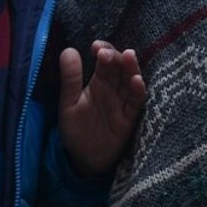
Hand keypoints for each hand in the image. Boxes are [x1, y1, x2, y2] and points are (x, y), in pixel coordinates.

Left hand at [58, 40, 147, 176]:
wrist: (83, 160)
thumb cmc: (76, 130)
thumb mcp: (68, 103)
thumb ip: (70, 79)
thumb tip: (68, 50)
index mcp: (99, 82)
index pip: (105, 60)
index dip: (103, 50)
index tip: (95, 46)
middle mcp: (114, 89)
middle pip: (120, 67)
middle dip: (115, 57)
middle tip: (105, 53)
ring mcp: (123, 102)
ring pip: (131, 80)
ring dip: (131, 68)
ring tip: (128, 56)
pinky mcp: (130, 118)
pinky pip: (137, 102)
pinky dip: (138, 91)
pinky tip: (136, 81)